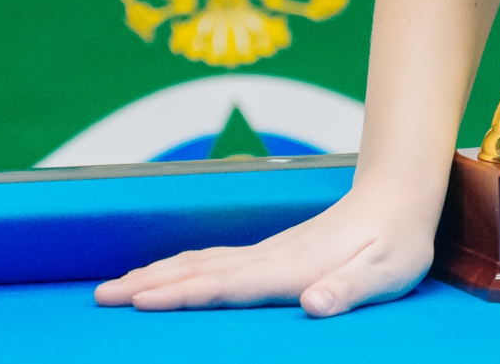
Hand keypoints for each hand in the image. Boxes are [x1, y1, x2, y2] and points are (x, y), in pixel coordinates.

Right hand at [93, 185, 436, 316]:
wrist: (399, 194)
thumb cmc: (396, 242)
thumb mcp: (385, 274)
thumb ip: (348, 290)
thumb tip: (313, 305)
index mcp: (291, 269)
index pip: (226, 284)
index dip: (183, 294)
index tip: (140, 301)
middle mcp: (270, 258)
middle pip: (197, 272)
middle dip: (148, 285)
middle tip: (101, 298)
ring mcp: (267, 252)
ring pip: (199, 263)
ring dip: (155, 275)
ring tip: (115, 287)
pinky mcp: (270, 252)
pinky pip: (213, 260)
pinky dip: (179, 266)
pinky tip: (166, 272)